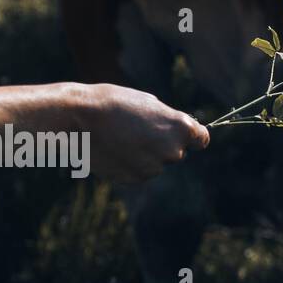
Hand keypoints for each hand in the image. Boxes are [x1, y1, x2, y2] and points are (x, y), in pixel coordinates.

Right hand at [69, 83, 209, 182]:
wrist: (81, 118)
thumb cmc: (116, 103)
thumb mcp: (151, 104)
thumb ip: (170, 121)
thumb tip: (179, 134)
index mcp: (181, 128)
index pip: (201, 140)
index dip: (192, 138)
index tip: (185, 137)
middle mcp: (173, 151)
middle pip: (177, 152)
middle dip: (163, 145)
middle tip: (138, 131)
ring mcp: (154, 167)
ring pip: (156, 164)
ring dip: (145, 155)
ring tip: (122, 138)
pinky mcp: (135, 179)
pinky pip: (140, 173)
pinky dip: (131, 165)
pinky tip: (115, 150)